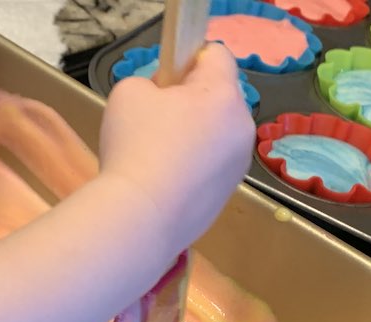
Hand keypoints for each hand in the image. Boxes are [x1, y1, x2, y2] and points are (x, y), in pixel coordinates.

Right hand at [98, 42, 254, 255]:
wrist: (141, 217)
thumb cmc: (135, 147)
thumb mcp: (129, 92)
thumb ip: (152, 84)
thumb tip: (165, 101)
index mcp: (222, 94)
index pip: (217, 54)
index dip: (188, 60)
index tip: (164, 83)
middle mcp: (242, 126)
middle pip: (219, 98)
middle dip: (192, 102)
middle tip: (155, 123)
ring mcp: (239, 165)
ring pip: (217, 135)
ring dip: (195, 137)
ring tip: (158, 159)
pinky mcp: (229, 194)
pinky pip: (212, 167)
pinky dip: (194, 169)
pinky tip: (165, 183)